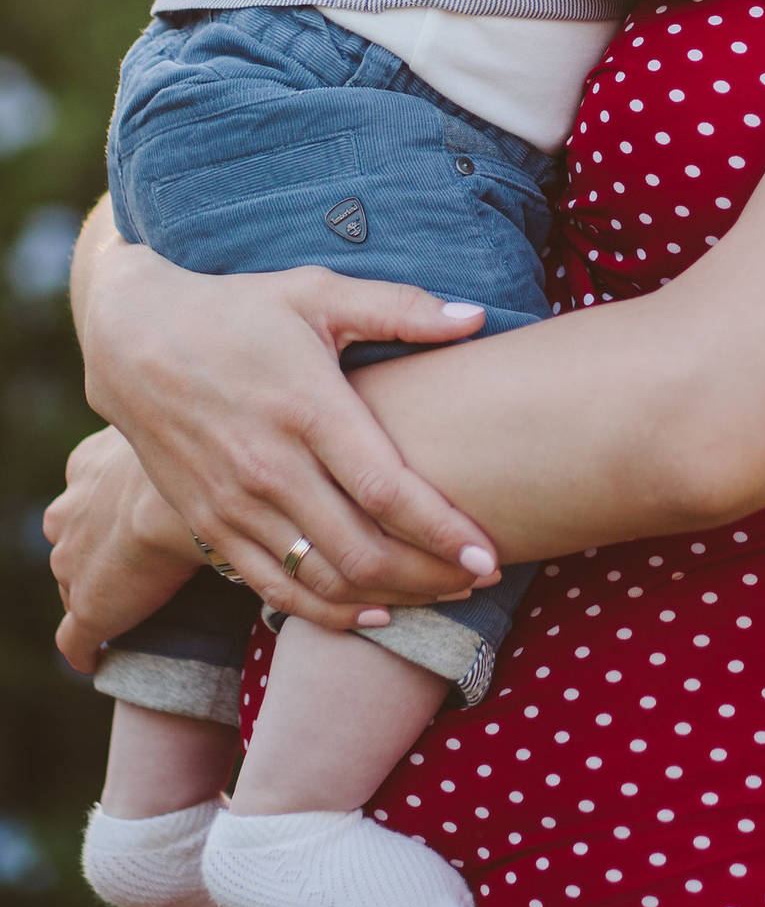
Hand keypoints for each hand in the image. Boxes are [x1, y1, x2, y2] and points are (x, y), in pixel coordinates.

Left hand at [46, 428, 201, 673]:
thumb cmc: (197, 455)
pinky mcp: (88, 609)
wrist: (179, 501)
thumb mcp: (190, 432)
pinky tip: (101, 658)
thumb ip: (199, 438)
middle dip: (98, 552)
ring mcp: (72, 563)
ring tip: (136, 609)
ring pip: (72, 584)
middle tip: (142, 563)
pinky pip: (74, 640)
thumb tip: (243, 424)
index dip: (112, 510)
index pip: (90, 492)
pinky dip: (86, 650)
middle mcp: (69, 512)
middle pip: (75, 539)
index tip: (138, 517)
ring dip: (100, 595)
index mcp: (89, 467)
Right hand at [75, 230, 503, 628]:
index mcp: (308, 409)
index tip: (488, 557)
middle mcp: (270, 467)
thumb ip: (401, 308)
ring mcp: (235, 504)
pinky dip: (328, 612)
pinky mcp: (208, 525)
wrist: (135, 340)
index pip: (386, 490)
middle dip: (431, 577)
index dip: (443, 531)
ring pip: (323, 580)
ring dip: (390, 598)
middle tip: (481, 580)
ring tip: (443, 596)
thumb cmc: (239, 311)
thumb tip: (478, 318)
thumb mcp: (317, 293)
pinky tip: (373, 613)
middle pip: (362, 551)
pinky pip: (274, 588)